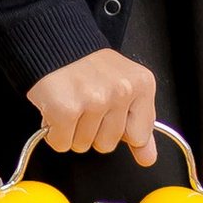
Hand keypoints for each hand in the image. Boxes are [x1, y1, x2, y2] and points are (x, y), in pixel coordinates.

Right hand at [28, 49, 159, 161]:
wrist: (55, 45)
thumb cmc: (89, 66)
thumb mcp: (126, 87)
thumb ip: (139, 124)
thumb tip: (147, 158)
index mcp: (141, 85)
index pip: (139, 136)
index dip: (119, 128)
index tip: (109, 111)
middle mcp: (121, 91)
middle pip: (108, 145)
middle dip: (93, 130)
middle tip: (87, 104)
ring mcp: (94, 100)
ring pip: (83, 145)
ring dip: (72, 130)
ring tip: (72, 103)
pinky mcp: (65, 109)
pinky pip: (61, 143)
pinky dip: (54, 132)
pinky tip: (57, 110)